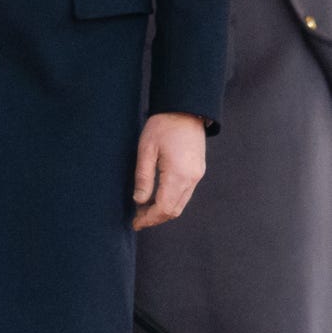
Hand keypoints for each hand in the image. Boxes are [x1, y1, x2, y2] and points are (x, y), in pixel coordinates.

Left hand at [132, 112, 205, 230]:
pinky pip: (185, 193)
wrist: (185, 109)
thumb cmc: (162, 126)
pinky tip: (157, 196)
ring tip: (144, 209)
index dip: (148, 218)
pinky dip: (171, 200)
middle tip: (137, 218)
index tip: (135, 223)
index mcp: (178, 175)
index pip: (164, 208)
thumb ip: (143, 176)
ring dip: (163, 210)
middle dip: (155, 218)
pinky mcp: (198, 170)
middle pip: (174, 210)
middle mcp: (191, 179)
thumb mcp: (146, 149)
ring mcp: (197, 175)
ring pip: (181, 204)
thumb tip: (139, 200)